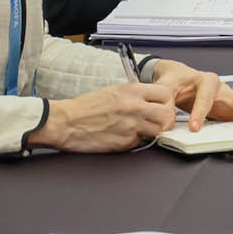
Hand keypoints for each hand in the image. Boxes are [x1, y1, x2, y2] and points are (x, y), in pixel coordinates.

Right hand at [32, 82, 176, 151]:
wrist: (65, 123)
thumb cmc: (86, 107)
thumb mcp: (114, 91)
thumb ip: (135, 95)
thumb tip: (153, 101)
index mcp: (131, 90)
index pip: (166, 94)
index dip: (167, 102)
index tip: (162, 107)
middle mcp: (134, 107)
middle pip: (168, 115)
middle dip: (165, 120)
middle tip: (157, 123)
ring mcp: (130, 126)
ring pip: (158, 131)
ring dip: (152, 132)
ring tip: (139, 130)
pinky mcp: (124, 142)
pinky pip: (139, 142)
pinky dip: (135, 141)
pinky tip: (122, 136)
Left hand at [150, 61, 232, 131]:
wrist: (177, 76)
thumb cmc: (174, 79)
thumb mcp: (165, 86)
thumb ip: (166, 101)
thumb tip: (167, 122)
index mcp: (205, 79)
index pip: (205, 98)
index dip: (200, 113)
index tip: (194, 127)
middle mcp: (219, 87)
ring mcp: (226, 96)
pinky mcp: (227, 106)